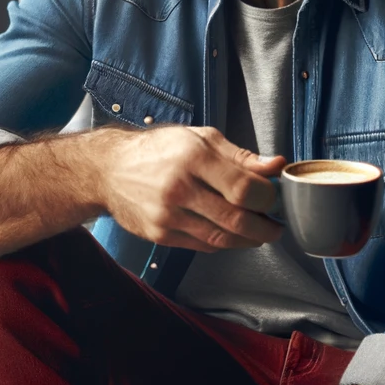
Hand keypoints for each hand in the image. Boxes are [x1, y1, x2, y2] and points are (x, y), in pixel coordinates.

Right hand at [98, 126, 285, 251]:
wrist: (108, 170)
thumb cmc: (158, 150)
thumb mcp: (200, 139)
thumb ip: (240, 156)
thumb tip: (276, 166)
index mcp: (193, 157)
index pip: (243, 187)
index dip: (267, 198)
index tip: (275, 199)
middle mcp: (179, 187)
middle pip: (235, 219)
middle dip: (264, 227)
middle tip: (276, 226)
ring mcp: (167, 215)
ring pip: (220, 238)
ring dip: (247, 240)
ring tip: (259, 233)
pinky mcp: (159, 235)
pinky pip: (202, 245)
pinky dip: (223, 243)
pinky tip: (231, 234)